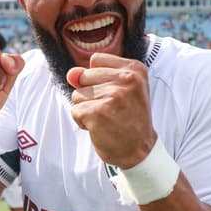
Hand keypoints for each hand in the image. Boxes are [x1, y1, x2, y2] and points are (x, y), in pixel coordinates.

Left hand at [67, 53, 156, 167]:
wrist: (139, 150)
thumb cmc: (128, 118)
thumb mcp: (118, 90)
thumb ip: (92, 76)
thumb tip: (71, 74)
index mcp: (134, 69)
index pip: (96, 60)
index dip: (98, 79)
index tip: (115, 94)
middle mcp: (127, 79)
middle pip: (84, 76)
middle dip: (90, 95)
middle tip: (111, 109)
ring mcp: (113, 95)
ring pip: (77, 95)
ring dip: (86, 109)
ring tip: (106, 119)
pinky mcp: (99, 112)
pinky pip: (75, 111)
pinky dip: (82, 122)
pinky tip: (100, 128)